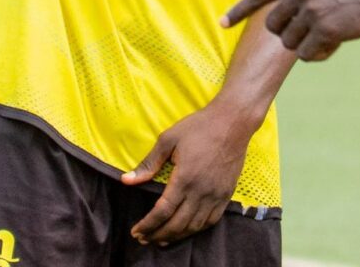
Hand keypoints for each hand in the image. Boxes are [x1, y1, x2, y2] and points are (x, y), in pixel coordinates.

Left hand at [120, 102, 256, 245]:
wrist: (233, 121)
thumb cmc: (199, 127)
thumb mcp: (168, 139)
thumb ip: (149, 163)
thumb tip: (127, 180)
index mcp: (184, 178)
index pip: (162, 211)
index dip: (148, 225)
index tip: (136, 231)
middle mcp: (201, 191)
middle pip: (177, 224)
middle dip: (158, 235)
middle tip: (145, 239)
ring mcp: (216, 195)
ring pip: (194, 226)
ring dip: (176, 236)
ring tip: (162, 239)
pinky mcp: (226, 194)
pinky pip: (211, 221)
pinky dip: (197, 229)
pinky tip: (187, 229)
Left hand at [222, 0, 359, 60]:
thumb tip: (282, 18)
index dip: (239, 10)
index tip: (222, 23)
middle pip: (272, 26)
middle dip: (286, 34)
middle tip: (308, 31)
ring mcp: (310, 10)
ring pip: (289, 42)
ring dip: (304, 44)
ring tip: (328, 33)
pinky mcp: (324, 29)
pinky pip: (305, 54)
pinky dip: (317, 54)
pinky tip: (334, 43)